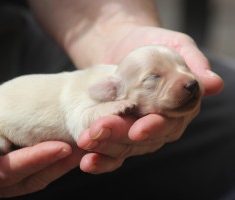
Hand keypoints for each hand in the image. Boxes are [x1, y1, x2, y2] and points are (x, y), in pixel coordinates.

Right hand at [0, 142, 80, 199]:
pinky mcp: (1, 176)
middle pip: (22, 180)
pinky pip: (28, 174)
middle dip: (52, 164)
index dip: (31, 161)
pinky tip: (65, 152)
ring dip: (56, 166)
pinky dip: (48, 163)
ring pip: (29, 180)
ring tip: (81, 150)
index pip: (3, 173)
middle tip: (80, 147)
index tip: (60, 147)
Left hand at [76, 26, 223, 173]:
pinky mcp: (117, 128)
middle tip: (99, 130)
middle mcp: (159, 123)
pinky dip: (97, 153)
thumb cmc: (156, 42)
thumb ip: (194, 62)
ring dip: (104, 145)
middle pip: (142, 138)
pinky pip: (109, 145)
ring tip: (86, 140)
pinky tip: (84, 159)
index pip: (169, 123)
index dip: (155, 128)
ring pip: (123, 144)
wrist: (126, 44)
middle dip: (121, 135)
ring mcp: (136, 127)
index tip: (138, 130)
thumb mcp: (177, 45)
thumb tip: (213, 84)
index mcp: (178, 108)